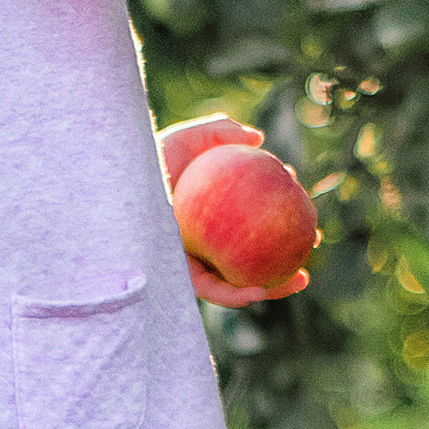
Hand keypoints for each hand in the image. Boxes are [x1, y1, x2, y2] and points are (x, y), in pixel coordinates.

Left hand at [155, 114, 309, 303]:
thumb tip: (258, 139)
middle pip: (251, 258)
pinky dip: (236, 295)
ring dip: (272, 288)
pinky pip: (212, 292)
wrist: (118, 187)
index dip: (281, 216)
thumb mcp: (188, 140)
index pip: (253, 221)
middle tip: (310, 250)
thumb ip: (221, 133)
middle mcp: (202, 244)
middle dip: (285, 261)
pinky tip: (258, 291)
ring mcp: (191, 265)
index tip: (302, 202)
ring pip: (237, 284)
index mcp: (210, 219)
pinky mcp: (177, 281)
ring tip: (300, 280)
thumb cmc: (146, 160)